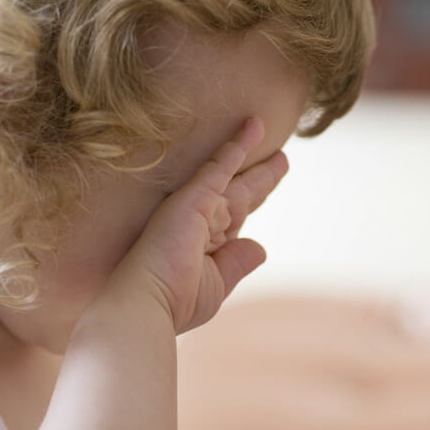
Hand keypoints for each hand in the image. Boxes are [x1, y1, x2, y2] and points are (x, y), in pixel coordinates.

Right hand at [106, 117, 288, 333]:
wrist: (149, 302)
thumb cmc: (176, 301)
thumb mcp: (218, 283)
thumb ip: (238, 262)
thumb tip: (260, 246)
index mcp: (206, 244)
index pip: (237, 216)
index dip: (254, 199)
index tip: (269, 185)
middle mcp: (201, 221)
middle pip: (240, 192)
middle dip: (261, 176)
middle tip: (280, 158)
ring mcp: (197, 206)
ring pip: (233, 174)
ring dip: (250, 152)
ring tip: (264, 128)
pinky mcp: (194, 196)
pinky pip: (222, 165)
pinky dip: (238, 145)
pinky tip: (254, 127)